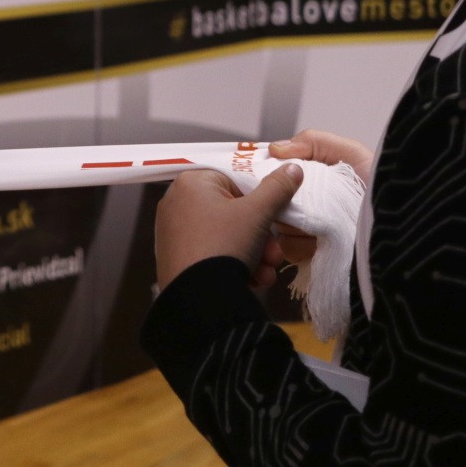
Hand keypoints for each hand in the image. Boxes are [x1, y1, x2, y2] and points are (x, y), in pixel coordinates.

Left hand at [154, 164, 303, 290]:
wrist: (198, 299)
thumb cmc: (224, 244)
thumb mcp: (257, 214)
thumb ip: (277, 189)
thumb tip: (292, 168)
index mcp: (192, 182)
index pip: (233, 180)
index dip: (258, 200)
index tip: (274, 217)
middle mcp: (177, 202)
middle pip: (232, 212)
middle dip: (260, 236)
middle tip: (274, 254)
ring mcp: (173, 231)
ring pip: (225, 235)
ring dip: (253, 254)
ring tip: (265, 272)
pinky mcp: (176, 256)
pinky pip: (210, 251)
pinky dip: (232, 263)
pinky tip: (251, 280)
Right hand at [266, 129, 373, 265]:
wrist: (401, 226)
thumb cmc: (380, 187)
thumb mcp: (351, 153)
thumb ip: (313, 141)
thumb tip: (274, 149)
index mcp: (314, 180)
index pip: (278, 176)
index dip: (269, 174)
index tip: (266, 173)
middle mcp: (309, 205)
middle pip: (273, 201)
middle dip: (279, 199)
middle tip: (293, 199)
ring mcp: (311, 232)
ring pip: (278, 225)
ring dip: (290, 223)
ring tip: (313, 222)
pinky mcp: (315, 256)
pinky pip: (290, 250)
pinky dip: (300, 244)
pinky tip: (317, 239)